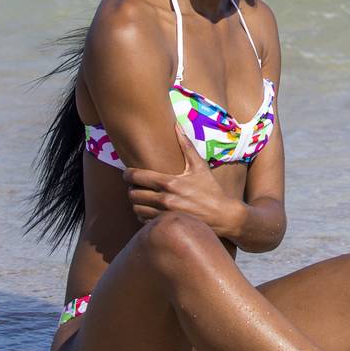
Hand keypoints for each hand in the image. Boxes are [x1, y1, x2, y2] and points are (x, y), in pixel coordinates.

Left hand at [124, 125, 238, 237]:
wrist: (222, 216)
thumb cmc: (211, 189)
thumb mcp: (200, 166)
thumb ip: (186, 146)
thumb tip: (177, 125)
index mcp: (170, 182)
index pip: (137, 177)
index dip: (128, 174)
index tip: (127, 173)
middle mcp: (165, 199)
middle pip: (132, 194)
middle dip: (132, 188)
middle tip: (136, 186)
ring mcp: (164, 214)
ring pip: (136, 209)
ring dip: (137, 203)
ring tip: (143, 198)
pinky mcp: (166, 225)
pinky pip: (144, 222)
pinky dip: (143, 215)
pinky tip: (150, 209)